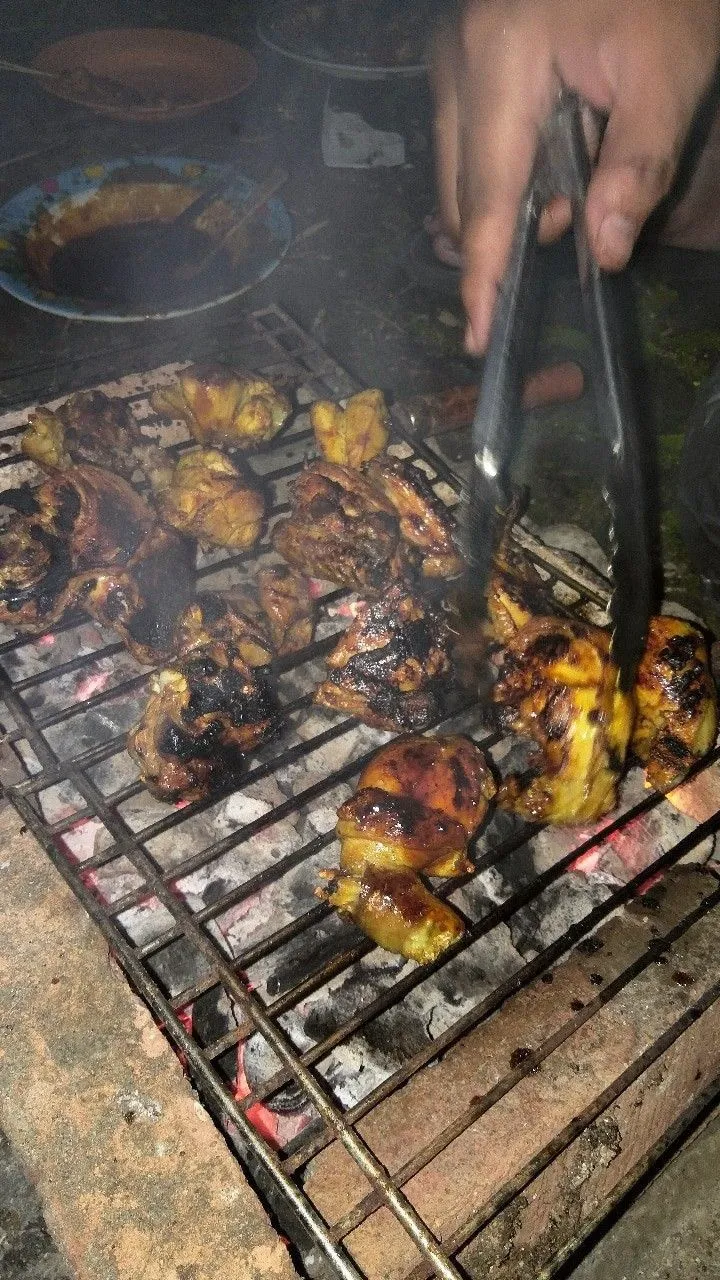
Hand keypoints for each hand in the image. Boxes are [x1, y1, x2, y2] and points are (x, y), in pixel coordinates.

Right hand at [430, 0, 719, 352]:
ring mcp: (449, 62)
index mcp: (502, 61)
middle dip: (509, 232)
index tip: (478, 334)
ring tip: (568, 180)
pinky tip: (546, 162)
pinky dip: (501, 178)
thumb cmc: (658, 0)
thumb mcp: (670, 73)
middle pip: (463, 194)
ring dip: (507, 206)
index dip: (483, 272)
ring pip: (458, 177)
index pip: (487, 195)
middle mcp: (458, 63)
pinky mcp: (456, 65)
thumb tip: (605, 252)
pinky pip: (464, 150)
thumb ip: (640, 165)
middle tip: (572, 214)